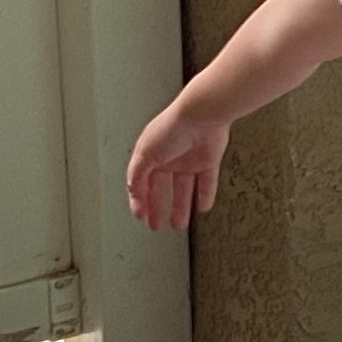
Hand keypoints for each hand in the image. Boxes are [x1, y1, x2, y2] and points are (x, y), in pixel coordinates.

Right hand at [127, 102, 228, 230]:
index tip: (140, 216)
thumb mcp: (145, 154)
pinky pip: (207, 183)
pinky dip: (205, 196)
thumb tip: (132, 191)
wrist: (202, 116)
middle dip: (157, 207)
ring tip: (178, 224)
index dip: (139, 200)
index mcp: (150, 154)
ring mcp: (189, 160)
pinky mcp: (209, 161)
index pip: (141, 182)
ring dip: (180, 207)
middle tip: (156, 225)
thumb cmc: (171, 127)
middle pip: (161, 188)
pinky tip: (202, 208)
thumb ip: (137, 174)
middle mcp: (169, 158)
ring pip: (184, 189)